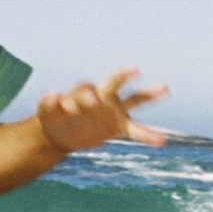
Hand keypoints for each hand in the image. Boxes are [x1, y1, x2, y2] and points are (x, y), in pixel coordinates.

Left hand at [39, 67, 169, 152]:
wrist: (62, 133)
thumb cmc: (54, 118)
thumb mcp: (47, 112)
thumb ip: (48, 103)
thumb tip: (54, 93)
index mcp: (83, 90)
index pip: (86, 89)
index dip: (84, 97)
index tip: (82, 104)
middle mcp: (102, 96)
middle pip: (114, 83)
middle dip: (123, 76)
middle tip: (134, 69)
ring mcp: (114, 110)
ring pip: (134, 99)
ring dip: (149, 94)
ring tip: (166, 88)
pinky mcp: (119, 126)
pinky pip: (136, 130)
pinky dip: (148, 135)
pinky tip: (162, 142)